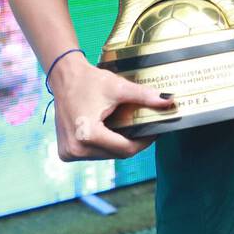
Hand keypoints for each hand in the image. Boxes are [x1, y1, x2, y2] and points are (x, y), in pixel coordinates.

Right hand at [47, 52, 176, 160]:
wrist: (64, 77)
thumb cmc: (89, 81)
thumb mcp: (119, 87)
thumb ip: (144, 96)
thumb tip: (169, 101)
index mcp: (88, 135)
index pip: (126, 149)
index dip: (144, 142)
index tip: (154, 131)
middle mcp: (76, 149)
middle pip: (116, 154)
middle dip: (132, 143)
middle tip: (143, 128)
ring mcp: (69, 153)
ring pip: (106, 156)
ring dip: (118, 145)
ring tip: (125, 128)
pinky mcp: (66, 153)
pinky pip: (94, 154)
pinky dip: (104, 145)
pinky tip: (109, 132)